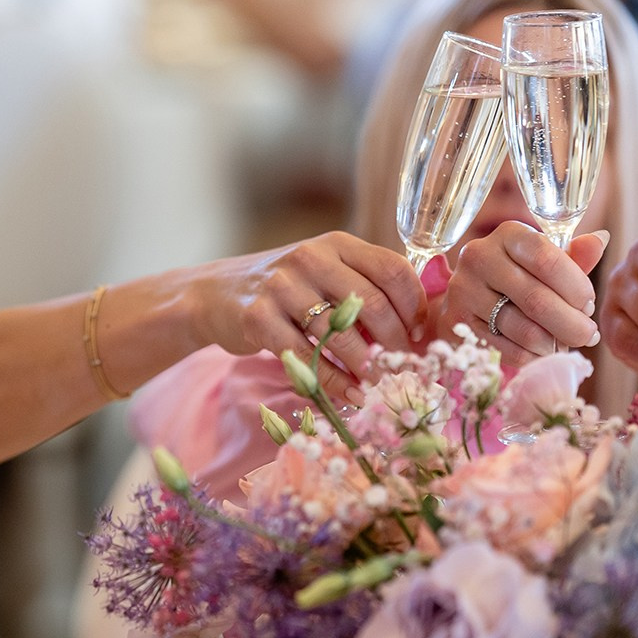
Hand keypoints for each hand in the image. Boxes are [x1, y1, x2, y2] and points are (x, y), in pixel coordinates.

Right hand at [191, 232, 426, 383]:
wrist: (217, 295)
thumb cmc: (286, 288)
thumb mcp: (324, 271)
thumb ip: (364, 284)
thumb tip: (419, 325)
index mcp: (336, 244)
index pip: (391, 268)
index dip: (415, 305)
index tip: (420, 335)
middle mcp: (310, 258)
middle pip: (371, 303)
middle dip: (395, 343)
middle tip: (406, 369)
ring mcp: (281, 287)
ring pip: (340, 335)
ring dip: (367, 367)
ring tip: (381, 387)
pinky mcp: (258, 318)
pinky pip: (307, 357)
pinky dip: (334, 381)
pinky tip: (351, 394)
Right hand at [445, 225, 607, 356]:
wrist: (468, 298)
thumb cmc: (517, 276)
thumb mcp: (544, 262)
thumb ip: (573, 257)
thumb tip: (600, 240)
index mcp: (508, 235)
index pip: (547, 260)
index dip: (576, 288)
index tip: (589, 305)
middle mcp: (480, 257)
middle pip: (537, 299)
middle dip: (572, 324)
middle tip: (588, 336)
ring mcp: (464, 291)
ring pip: (523, 329)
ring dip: (553, 344)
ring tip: (566, 345)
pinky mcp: (457, 323)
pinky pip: (507, 349)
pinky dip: (533, 357)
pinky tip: (543, 353)